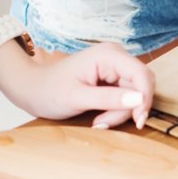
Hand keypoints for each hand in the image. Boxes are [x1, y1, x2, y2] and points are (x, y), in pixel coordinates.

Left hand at [0, 43, 154, 129]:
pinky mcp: (114, 77)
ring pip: (135, 93)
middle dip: (128, 108)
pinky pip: (127, 96)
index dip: (145, 98)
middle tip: (105, 123)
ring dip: (121, 112)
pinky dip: (117, 110)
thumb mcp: (77, 98)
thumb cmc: (48, 91)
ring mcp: (115, 66)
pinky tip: (101, 116)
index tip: (138, 121)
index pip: (142, 74)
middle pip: (140, 85)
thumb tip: (140, 99)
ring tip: (98, 121)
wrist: (32, 89)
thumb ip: (109, 98)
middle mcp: (116, 56)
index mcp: (108, 55)